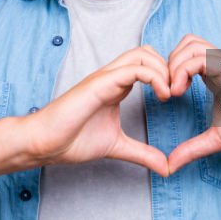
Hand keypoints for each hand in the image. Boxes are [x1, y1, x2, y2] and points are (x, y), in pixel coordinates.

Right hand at [26, 45, 171, 176]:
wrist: (44, 143)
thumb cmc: (72, 141)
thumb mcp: (117, 147)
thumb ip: (142, 153)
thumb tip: (165, 167)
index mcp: (116, 86)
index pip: (147, 64)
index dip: (166, 75)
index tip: (176, 98)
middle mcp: (111, 77)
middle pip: (147, 51)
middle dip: (168, 68)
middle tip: (176, 93)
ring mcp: (105, 78)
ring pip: (142, 54)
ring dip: (163, 70)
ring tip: (169, 95)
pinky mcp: (100, 83)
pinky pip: (134, 69)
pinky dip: (155, 77)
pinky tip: (161, 97)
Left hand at [166, 34, 220, 173]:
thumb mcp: (216, 139)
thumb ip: (192, 149)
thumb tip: (170, 166)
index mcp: (216, 76)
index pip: (187, 53)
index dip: (170, 69)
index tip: (166, 95)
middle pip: (188, 42)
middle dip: (169, 63)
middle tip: (167, 91)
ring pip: (193, 45)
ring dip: (175, 66)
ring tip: (173, 92)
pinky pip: (206, 59)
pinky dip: (184, 71)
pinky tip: (181, 92)